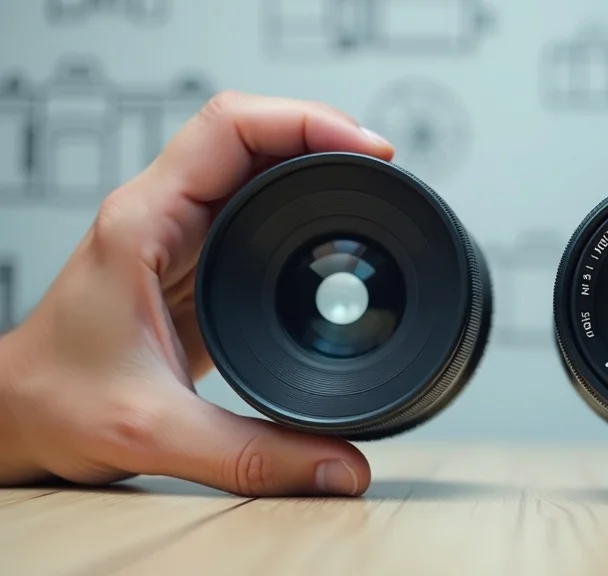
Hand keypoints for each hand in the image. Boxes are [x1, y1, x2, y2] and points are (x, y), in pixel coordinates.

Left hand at [0, 92, 394, 496]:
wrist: (21, 412)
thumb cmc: (57, 404)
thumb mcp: (154, 433)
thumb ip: (254, 455)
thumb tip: (344, 466)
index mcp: (144, 225)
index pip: (229, 130)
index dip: (306, 122)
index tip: (367, 149)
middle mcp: (162, 213)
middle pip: (253, 131)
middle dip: (326, 134)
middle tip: (384, 167)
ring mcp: (180, 230)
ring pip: (256, 158)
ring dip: (315, 158)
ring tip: (370, 180)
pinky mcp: (197, 255)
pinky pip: (257, 199)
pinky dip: (304, 196)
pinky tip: (335, 215)